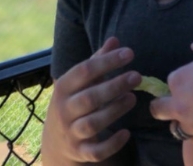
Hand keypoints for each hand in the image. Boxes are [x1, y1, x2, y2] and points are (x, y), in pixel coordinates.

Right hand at [42, 37, 140, 164]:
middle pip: (90, 97)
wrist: (55, 142)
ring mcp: (71, 132)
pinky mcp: (80, 152)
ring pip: (93, 123)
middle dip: (114, 86)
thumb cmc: (72, 102)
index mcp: (63, 87)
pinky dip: (112, 143)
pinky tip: (127, 133)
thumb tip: (115, 40)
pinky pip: (96, 151)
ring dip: (115, 110)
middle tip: (137, 76)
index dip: (108, 61)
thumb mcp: (78, 81)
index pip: (84, 70)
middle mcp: (64, 109)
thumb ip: (97, 61)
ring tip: (133, 97)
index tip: (129, 53)